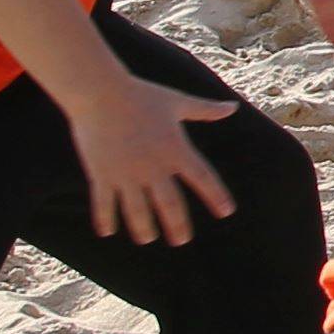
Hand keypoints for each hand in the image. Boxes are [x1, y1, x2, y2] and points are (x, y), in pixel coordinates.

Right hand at [52, 61, 238, 245]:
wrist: (100, 92)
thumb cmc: (141, 95)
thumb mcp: (177, 102)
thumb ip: (205, 110)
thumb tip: (232, 107)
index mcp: (176, 149)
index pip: (203, 178)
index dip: (216, 196)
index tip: (226, 212)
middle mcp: (154, 166)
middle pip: (170, 204)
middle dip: (177, 225)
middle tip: (181, 240)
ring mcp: (126, 173)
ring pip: (137, 211)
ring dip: (143, 229)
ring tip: (147, 239)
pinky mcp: (102, 174)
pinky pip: (104, 203)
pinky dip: (105, 219)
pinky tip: (107, 232)